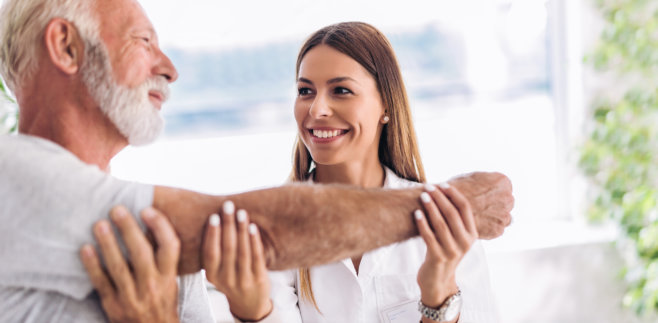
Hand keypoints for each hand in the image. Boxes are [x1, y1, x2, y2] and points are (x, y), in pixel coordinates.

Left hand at [80, 206, 179, 322]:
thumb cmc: (162, 304)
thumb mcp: (170, 282)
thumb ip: (163, 260)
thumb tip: (150, 226)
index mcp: (169, 278)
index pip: (169, 247)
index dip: (160, 226)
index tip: (147, 210)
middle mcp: (152, 286)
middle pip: (141, 253)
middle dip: (129, 229)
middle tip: (117, 209)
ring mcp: (132, 297)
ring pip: (119, 267)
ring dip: (108, 244)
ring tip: (99, 224)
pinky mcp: (114, 306)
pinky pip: (102, 283)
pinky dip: (92, 265)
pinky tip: (85, 249)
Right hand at [203, 201, 271, 320]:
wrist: (249, 304)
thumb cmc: (231, 278)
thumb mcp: (218, 271)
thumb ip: (215, 251)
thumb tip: (213, 218)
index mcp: (212, 275)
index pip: (210, 253)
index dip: (212, 235)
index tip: (213, 216)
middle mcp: (226, 279)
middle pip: (227, 249)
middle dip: (227, 225)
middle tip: (228, 205)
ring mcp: (243, 280)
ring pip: (242, 252)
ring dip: (241, 230)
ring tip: (241, 212)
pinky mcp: (259, 279)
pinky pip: (257, 257)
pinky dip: (254, 241)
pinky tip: (253, 227)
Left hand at [415, 183, 476, 314]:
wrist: (438, 281)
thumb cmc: (444, 252)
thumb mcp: (455, 237)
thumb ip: (453, 220)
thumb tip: (441, 192)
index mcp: (472, 235)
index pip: (465, 209)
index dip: (454, 194)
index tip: (442, 185)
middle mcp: (465, 242)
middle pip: (452, 214)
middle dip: (440, 198)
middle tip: (428, 187)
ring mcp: (452, 251)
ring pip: (440, 224)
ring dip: (430, 207)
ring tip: (422, 196)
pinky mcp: (438, 258)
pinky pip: (429, 236)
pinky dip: (422, 223)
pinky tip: (416, 213)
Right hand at [448, 172, 512, 238]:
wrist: (443, 206)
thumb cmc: (455, 189)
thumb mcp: (471, 177)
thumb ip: (483, 181)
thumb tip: (485, 184)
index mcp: (503, 182)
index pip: (503, 188)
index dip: (491, 193)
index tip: (482, 196)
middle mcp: (508, 198)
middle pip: (505, 203)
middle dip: (494, 205)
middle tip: (479, 207)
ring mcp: (504, 215)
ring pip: (501, 217)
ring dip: (492, 218)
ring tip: (476, 217)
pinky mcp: (497, 230)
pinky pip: (495, 229)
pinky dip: (487, 228)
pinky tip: (476, 224)